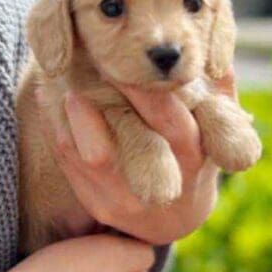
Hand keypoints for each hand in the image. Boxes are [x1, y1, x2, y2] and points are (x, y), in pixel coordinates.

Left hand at [42, 71, 236, 245]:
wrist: (173, 218)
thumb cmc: (196, 158)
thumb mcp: (217, 130)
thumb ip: (220, 93)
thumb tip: (217, 53)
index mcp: (193, 155)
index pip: (169, 118)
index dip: (146, 88)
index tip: (127, 59)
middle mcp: (161, 182)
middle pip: (130, 137)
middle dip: (107, 96)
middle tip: (88, 63)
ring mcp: (126, 198)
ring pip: (90, 153)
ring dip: (73, 113)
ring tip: (62, 80)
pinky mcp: (97, 204)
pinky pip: (69, 163)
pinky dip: (58, 128)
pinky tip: (51, 100)